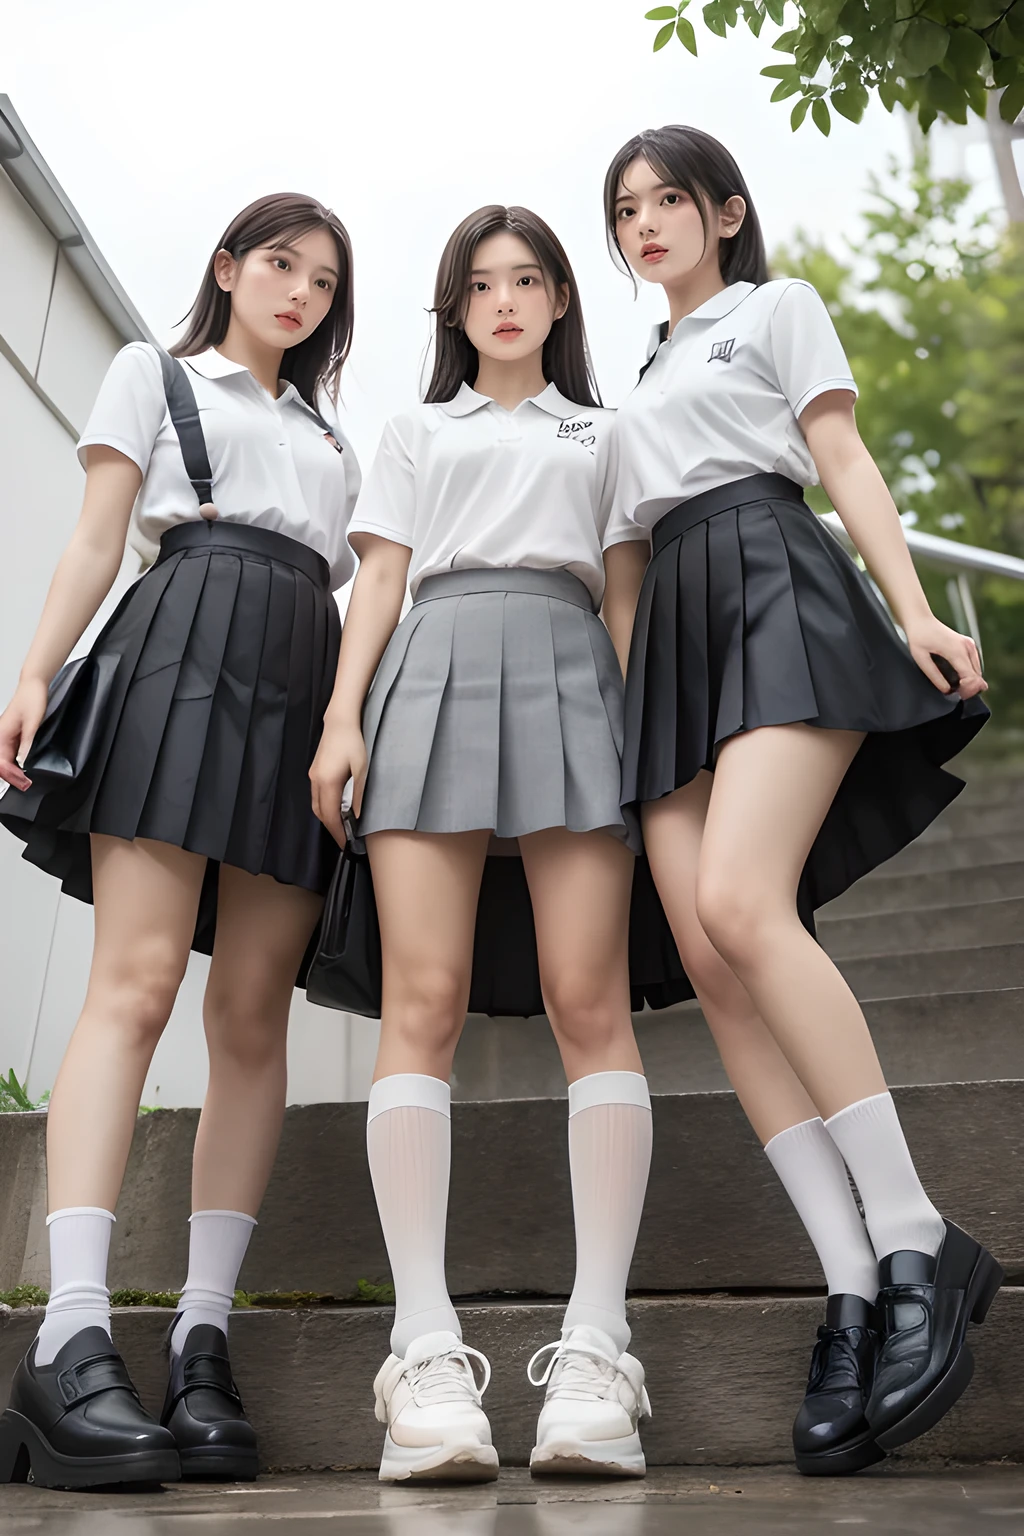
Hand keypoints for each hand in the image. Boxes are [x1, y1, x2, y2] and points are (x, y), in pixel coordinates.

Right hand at [0, 678, 49, 790]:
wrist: (33, 686)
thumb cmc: (31, 699)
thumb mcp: (33, 723)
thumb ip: (27, 743)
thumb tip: (23, 761)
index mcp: (2, 735)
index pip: (1, 762)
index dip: (11, 775)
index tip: (23, 782)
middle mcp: (1, 736)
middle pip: (0, 763)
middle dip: (11, 777)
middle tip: (25, 786)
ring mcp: (5, 736)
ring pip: (4, 760)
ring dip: (13, 771)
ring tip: (25, 781)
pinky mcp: (12, 735)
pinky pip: (9, 753)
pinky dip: (15, 763)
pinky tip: (24, 768)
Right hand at [309, 718, 366, 847]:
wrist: (339, 722)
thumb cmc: (353, 743)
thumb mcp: (362, 769)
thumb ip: (358, 794)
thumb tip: (358, 817)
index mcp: (327, 782)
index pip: (330, 815)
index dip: (337, 832)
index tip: (346, 844)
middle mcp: (316, 781)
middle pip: (320, 813)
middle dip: (331, 828)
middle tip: (345, 839)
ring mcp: (313, 777)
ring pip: (316, 805)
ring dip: (327, 818)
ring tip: (341, 827)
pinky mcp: (314, 772)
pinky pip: (316, 796)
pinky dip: (324, 807)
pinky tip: (335, 809)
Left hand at [904, 616, 986, 699]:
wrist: (921, 620)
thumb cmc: (919, 637)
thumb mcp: (920, 658)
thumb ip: (934, 675)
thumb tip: (946, 690)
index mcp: (956, 651)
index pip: (971, 677)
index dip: (966, 690)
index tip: (957, 695)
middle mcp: (967, 647)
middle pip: (977, 676)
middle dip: (969, 688)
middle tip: (956, 694)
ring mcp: (969, 644)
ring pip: (977, 671)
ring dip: (970, 681)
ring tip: (956, 687)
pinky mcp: (969, 644)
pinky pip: (974, 664)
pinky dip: (970, 673)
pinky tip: (959, 678)